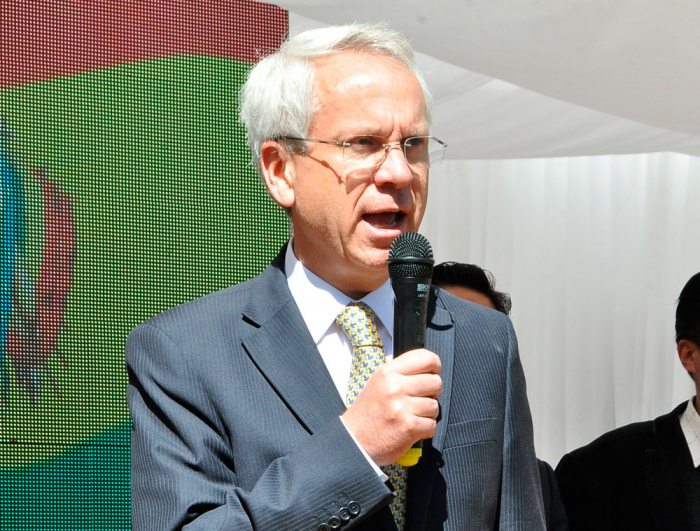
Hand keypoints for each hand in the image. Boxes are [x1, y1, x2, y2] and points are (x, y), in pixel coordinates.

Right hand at [340, 348, 441, 465]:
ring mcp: (402, 407)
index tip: (432, 374)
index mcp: (388, 372)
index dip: (434, 366)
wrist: (354, 440)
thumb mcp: (379, 382)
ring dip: (427, 414)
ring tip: (411, 416)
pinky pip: (432, 425)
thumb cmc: (369, 412)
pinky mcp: (409, 426)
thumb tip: (429, 370)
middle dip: (432, 393)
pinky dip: (425, 430)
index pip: (425, 358)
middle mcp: (395, 386)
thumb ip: (402, 373)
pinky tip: (411, 428)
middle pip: (436, 382)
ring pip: (435, 405)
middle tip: (418, 400)